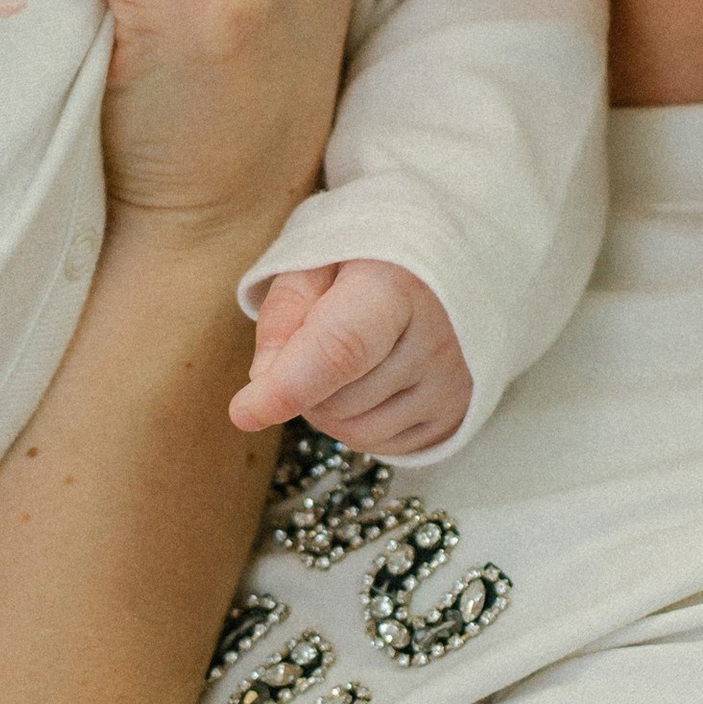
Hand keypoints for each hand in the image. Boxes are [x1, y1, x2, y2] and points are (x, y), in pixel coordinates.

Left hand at [231, 260, 469, 457]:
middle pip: (336, 400)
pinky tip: (369, 382)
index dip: (288, 385)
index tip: (243, 411)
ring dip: (328, 409)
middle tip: (315, 340)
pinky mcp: (459, 415)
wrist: (455, 259)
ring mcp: (453, 383)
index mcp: (398, 285)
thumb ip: (285, 311)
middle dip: (302, 385)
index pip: (340, 348)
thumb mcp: (319, 259)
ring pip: (356, 433)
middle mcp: (437, 340)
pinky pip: (384, 448)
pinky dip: (359, 425)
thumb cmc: (374, 256)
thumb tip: (263, 379)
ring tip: (343, 360)